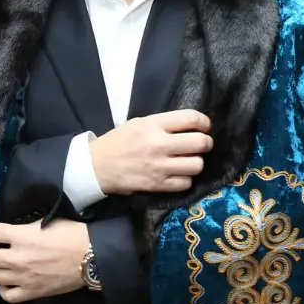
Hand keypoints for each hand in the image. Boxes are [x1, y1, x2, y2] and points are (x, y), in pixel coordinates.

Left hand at [0, 218, 89, 302]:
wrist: (91, 257)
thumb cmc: (72, 234)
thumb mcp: (48, 222)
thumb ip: (27, 228)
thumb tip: (14, 231)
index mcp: (22, 236)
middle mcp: (18, 257)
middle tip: (2, 250)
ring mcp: (24, 277)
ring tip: (7, 266)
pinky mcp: (32, 292)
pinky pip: (7, 295)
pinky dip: (5, 289)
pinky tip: (10, 283)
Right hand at [89, 109, 212, 194]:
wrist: (97, 166)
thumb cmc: (118, 141)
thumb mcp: (139, 123)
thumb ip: (163, 123)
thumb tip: (191, 125)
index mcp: (153, 125)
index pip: (191, 118)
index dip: (204, 122)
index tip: (205, 126)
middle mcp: (159, 144)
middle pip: (200, 143)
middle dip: (206, 143)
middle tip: (202, 144)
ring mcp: (159, 167)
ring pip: (197, 165)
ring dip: (197, 162)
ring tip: (189, 160)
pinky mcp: (157, 185)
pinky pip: (185, 183)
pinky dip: (186, 179)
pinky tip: (179, 174)